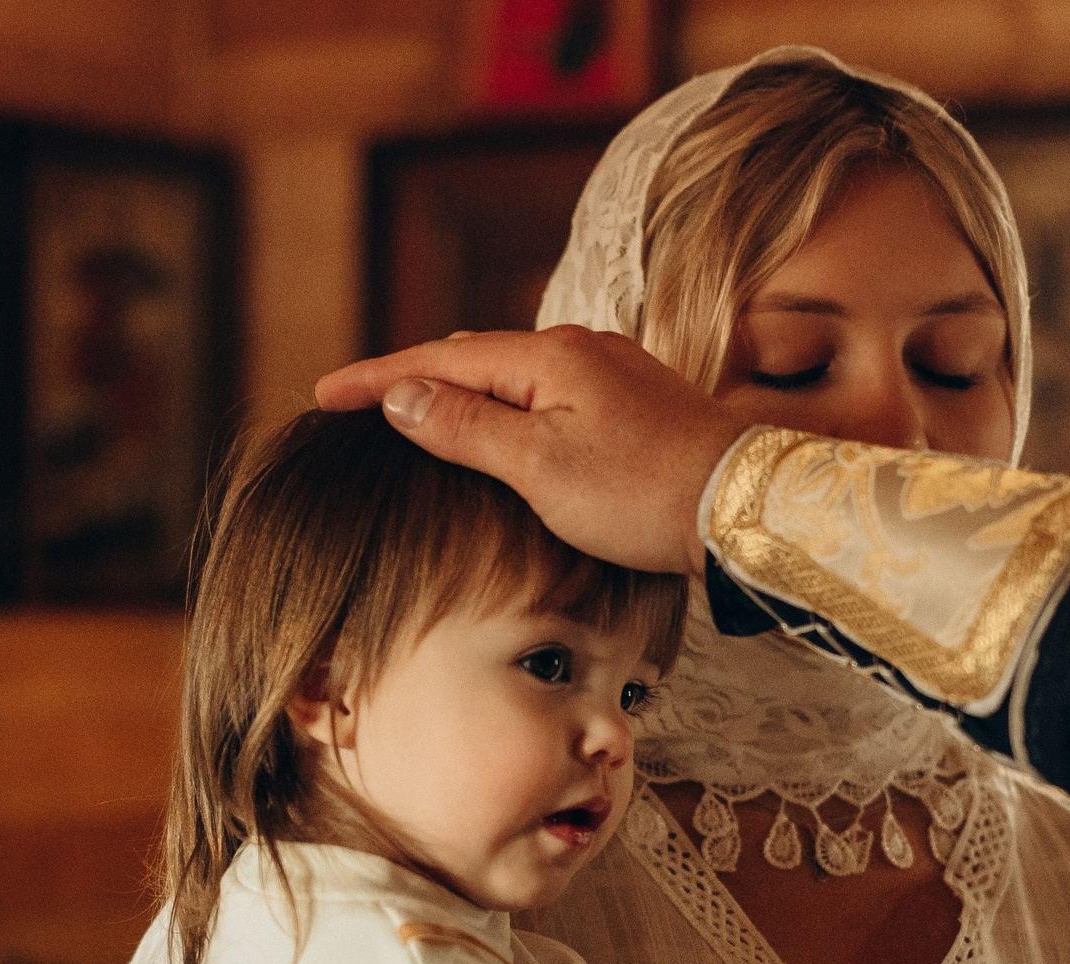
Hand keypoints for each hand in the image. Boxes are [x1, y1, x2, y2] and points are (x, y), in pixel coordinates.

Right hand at [314, 328, 743, 575]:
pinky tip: (508, 429)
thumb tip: (402, 396)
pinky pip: (550, 394)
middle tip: (360, 400)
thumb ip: (465, 428)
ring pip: (516, 375)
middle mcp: (580, 350)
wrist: (745, 507)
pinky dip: (508, 408)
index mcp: (547, 357)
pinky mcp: (637, 405)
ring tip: (419, 410)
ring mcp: (613, 374)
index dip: (377, 378)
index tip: (323, 394)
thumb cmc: (644, 493)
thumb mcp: (538, 467)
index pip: (438, 360)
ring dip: (463, 391)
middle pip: (475, 357)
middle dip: (414, 376)